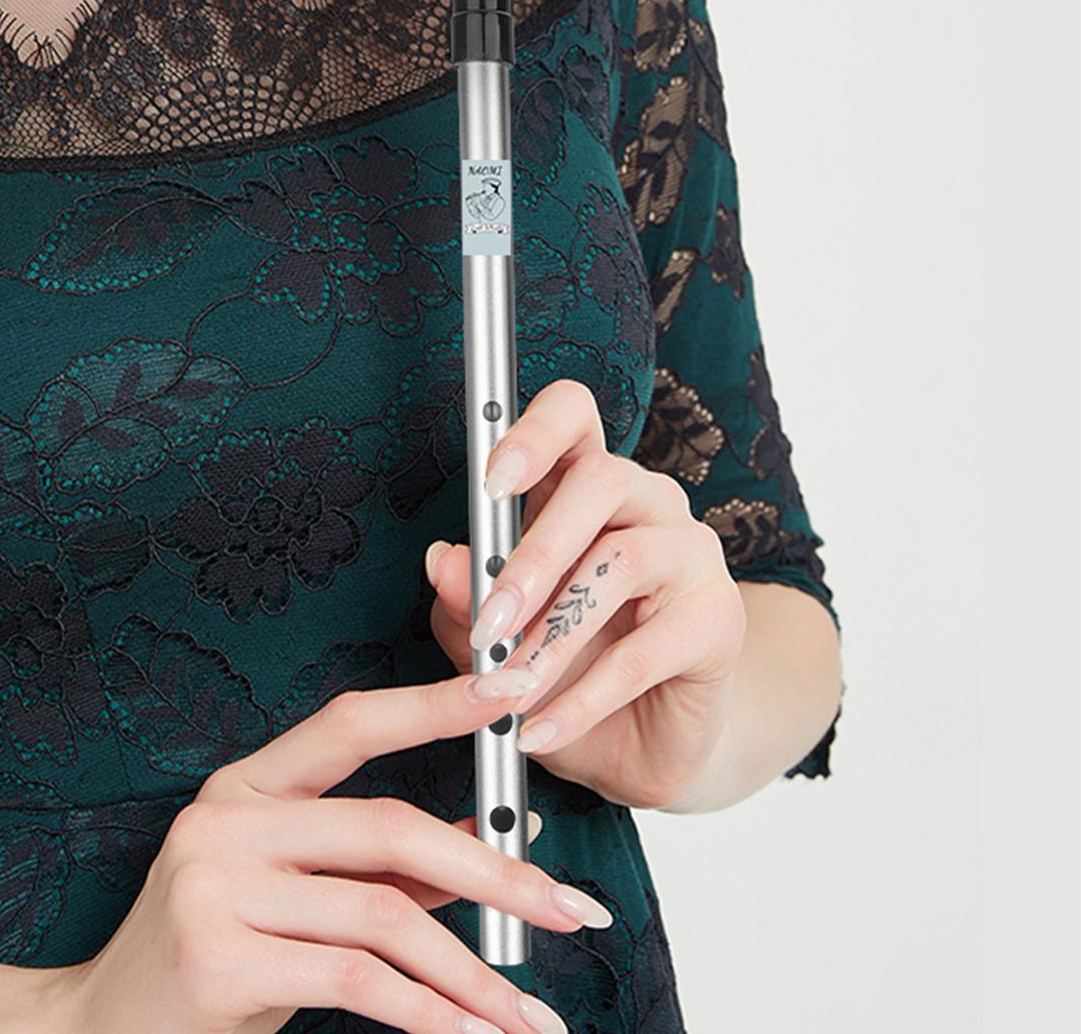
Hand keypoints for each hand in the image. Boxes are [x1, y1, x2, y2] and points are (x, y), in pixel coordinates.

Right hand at [53, 670, 614, 1033]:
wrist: (103, 1032)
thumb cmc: (212, 961)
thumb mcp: (294, 901)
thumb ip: (385, 872)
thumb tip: (499, 847)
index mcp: (243, 786)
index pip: (350, 724)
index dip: (434, 703)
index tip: (511, 691)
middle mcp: (224, 820)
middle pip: (389, 826)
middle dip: (494, 872)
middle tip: (570, 909)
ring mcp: (214, 886)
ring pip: (385, 914)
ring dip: (474, 971)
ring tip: (532, 1016)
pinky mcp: (218, 960)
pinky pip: (357, 982)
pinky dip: (428, 1014)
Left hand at [425, 378, 748, 810]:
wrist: (644, 744)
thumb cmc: (566, 666)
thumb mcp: (498, 633)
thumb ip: (466, 594)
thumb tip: (440, 559)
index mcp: (586, 484)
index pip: (573, 415)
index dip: (536, 432)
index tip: (492, 479)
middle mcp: (646, 502)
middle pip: (601, 479)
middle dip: (534, 553)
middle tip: (490, 619)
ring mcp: (692, 553)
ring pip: (622, 561)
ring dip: (554, 634)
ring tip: (510, 687)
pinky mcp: (720, 619)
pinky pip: (644, 653)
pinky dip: (582, 700)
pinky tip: (541, 731)